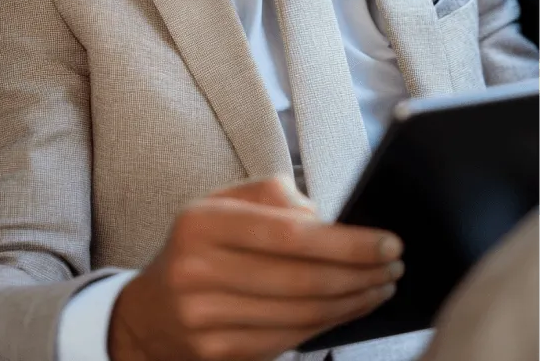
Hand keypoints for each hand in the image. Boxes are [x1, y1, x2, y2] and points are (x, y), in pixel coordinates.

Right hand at [108, 175, 404, 360]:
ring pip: (300, 316)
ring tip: (381, 285)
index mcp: (202, 221)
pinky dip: (328, 325)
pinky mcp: (218, 354)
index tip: (387, 242)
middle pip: (300, 280)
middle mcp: (198, 271)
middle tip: (394, 265)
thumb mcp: (222, 204)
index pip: (288, 233)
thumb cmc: (199, 246)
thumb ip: (273, 197)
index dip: (345, 242)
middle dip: (359, 274)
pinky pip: (289, 340)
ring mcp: (205, 320)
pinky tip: (350, 308)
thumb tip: (326, 217)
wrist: (147, 316)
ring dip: (352, 302)